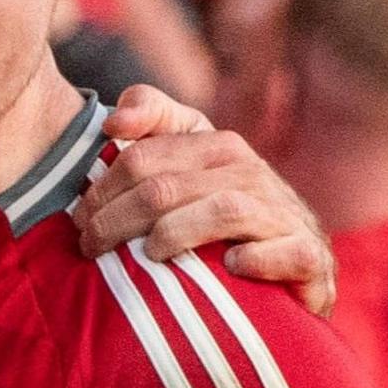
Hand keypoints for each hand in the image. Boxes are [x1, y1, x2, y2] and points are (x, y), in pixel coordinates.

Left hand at [71, 87, 335, 315]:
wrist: (297, 266)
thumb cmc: (224, 216)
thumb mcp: (188, 164)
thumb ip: (152, 124)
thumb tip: (114, 120)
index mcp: (217, 148)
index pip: (142, 158)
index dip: (101, 191)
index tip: (79, 220)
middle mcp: (251, 173)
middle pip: (166, 189)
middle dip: (115, 221)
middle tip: (90, 248)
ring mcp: (282, 213)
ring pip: (221, 211)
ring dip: (172, 236)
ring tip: (146, 258)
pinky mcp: (308, 256)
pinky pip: (286, 252)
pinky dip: (257, 259)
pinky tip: (230, 267)